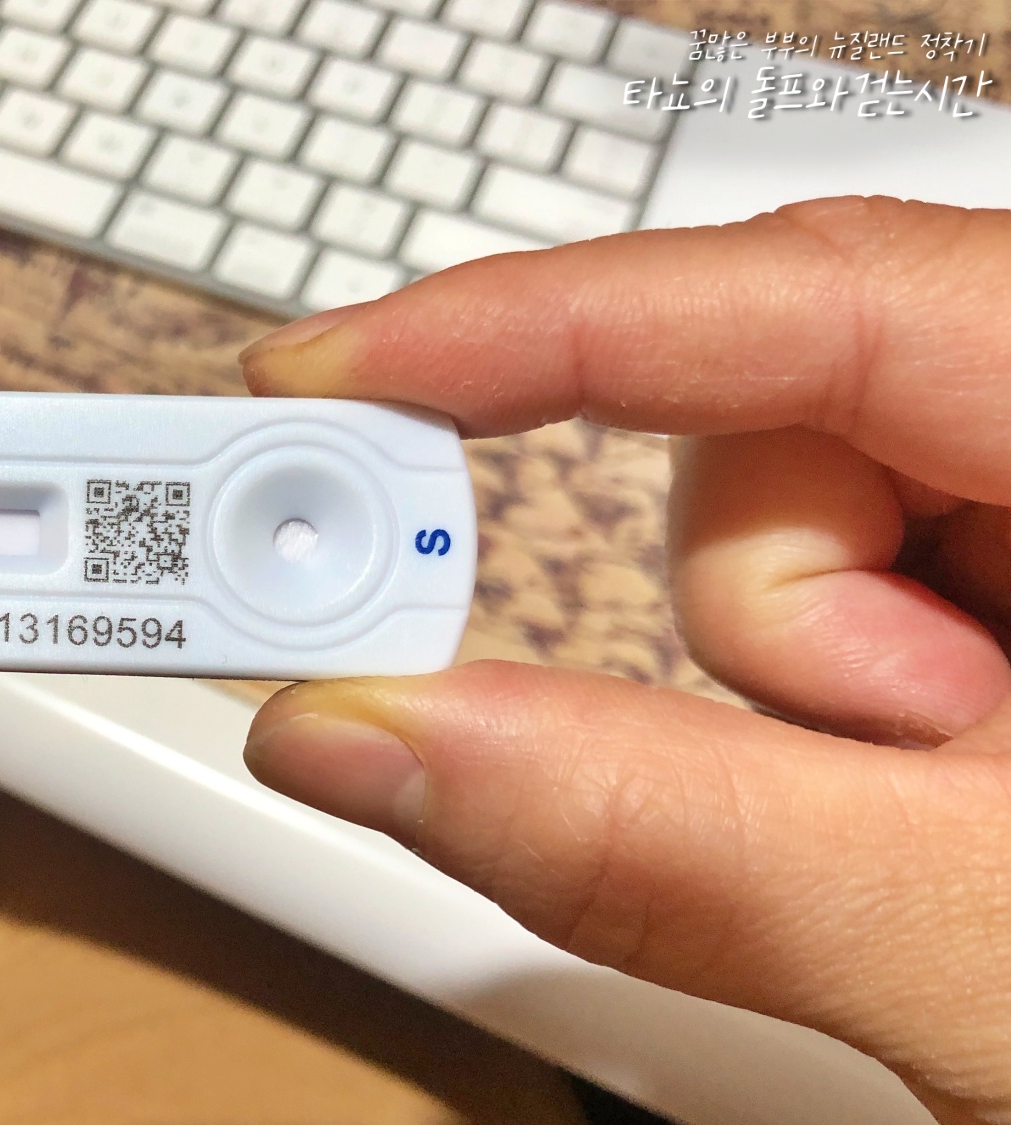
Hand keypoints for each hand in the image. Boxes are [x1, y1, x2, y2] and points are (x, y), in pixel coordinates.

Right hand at [238, 197, 1010, 1124]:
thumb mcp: (988, 956)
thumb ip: (665, 843)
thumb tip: (364, 740)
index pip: (821, 300)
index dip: (544, 325)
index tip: (331, 380)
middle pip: (800, 431)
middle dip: (784, 629)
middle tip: (880, 772)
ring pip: (807, 521)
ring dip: (825, 688)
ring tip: (960, 817)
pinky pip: (855, 580)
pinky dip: (855, 695)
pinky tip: (961, 783)